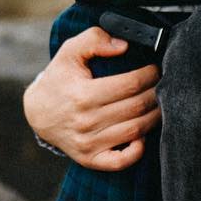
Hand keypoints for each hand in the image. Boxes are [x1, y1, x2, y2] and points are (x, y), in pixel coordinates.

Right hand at [23, 25, 160, 169]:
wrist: (38, 112)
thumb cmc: (59, 79)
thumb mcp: (70, 51)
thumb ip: (95, 39)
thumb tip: (124, 46)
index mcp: (83, 94)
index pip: (130, 84)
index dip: (149, 75)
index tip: (155, 69)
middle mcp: (86, 121)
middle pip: (137, 107)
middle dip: (156, 93)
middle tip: (162, 84)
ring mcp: (88, 143)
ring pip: (135, 131)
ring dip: (154, 117)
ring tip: (159, 103)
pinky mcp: (90, 159)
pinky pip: (121, 161)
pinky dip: (138, 150)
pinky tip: (143, 134)